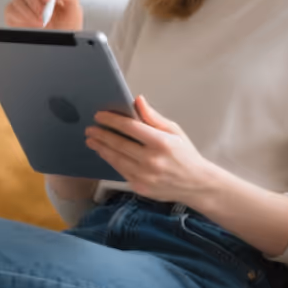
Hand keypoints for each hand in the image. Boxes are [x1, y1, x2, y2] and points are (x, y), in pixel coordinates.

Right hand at [4, 0, 82, 31]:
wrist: (59, 40)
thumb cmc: (66, 25)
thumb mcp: (74, 10)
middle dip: (35, 0)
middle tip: (45, 13)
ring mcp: (21, 1)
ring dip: (30, 11)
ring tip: (43, 21)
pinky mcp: (13, 13)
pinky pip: (11, 10)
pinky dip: (23, 17)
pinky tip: (33, 23)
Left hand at [84, 95, 212, 204]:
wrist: (196, 184)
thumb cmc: (185, 154)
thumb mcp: (174, 131)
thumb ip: (153, 117)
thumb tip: (137, 100)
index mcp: (162, 143)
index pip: (131, 128)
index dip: (112, 120)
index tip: (100, 115)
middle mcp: (152, 160)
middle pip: (119, 144)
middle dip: (102, 135)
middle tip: (90, 128)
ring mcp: (145, 176)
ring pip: (116, 159)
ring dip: (102, 148)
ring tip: (92, 140)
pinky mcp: (140, 187)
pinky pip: (121, 171)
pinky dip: (111, 161)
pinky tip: (104, 153)